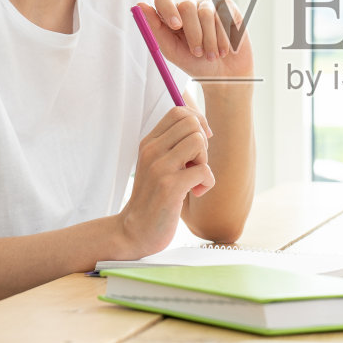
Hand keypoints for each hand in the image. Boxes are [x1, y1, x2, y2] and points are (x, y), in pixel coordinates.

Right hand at [118, 105, 215, 255]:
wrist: (135, 231)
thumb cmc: (153, 197)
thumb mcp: (158, 164)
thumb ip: (173, 145)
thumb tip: (202, 124)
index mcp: (149, 142)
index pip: (178, 111)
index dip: (198, 121)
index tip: (199, 143)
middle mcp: (151, 150)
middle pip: (192, 122)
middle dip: (202, 142)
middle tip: (193, 164)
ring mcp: (160, 168)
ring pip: (198, 141)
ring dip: (204, 162)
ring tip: (192, 178)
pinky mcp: (170, 187)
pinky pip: (204, 170)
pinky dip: (207, 183)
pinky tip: (194, 193)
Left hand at [139, 0, 254, 80]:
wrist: (224, 76)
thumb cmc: (195, 63)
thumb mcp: (171, 51)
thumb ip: (155, 30)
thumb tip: (140, 6)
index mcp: (172, 15)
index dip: (169, 9)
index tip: (176, 26)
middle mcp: (190, 7)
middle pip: (186, 4)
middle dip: (193, 32)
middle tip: (197, 52)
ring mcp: (209, 6)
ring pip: (206, 12)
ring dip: (210, 40)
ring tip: (212, 56)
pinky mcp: (228, 9)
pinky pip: (224, 15)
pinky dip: (224, 36)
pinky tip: (225, 49)